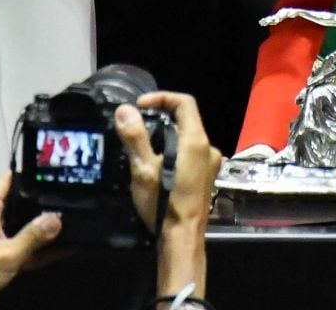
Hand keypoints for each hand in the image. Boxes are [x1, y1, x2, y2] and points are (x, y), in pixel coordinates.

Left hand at [0, 174, 60, 309]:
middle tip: (73, 194)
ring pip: (25, 224)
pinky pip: (24, 244)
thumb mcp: (6, 255)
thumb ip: (33, 236)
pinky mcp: (0, 254)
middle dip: (43, 199)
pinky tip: (65, 248)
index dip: (31, 172)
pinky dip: (40, 247)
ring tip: (75, 217)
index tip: (57, 170)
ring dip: (44, 225)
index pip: (9, 179)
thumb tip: (58, 218)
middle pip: (21, 200)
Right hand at [115, 92, 221, 299]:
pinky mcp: (207, 176)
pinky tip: (157, 167)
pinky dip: (175, 151)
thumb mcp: (144, 170)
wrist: (183, 237)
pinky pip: (191, 153)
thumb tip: (125, 110)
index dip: (162, 98)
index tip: (139, 107)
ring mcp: (211, 163)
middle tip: (137, 129)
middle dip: (161, 119)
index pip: (184, 103)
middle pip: (186, 120)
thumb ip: (136, 138)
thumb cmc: (164, 204)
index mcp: (196, 140)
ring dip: (167, 137)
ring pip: (188, 138)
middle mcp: (209, 147)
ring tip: (143, 150)